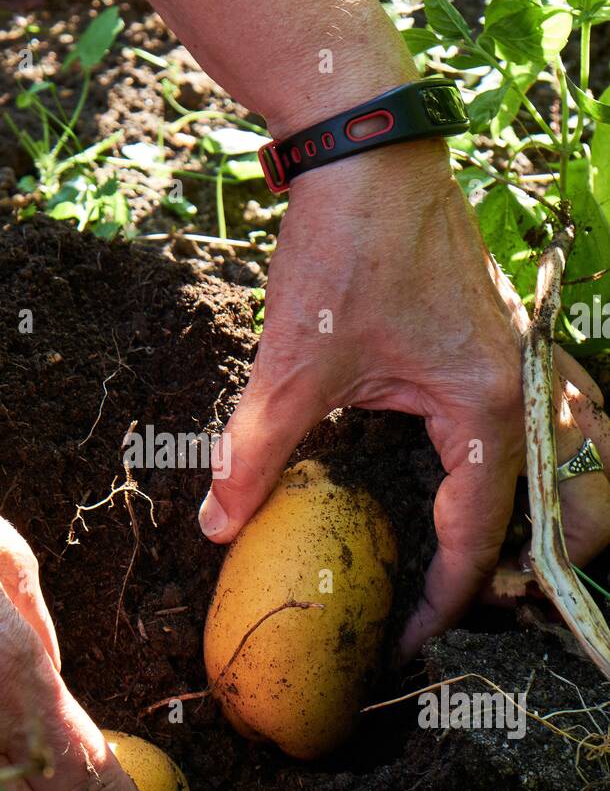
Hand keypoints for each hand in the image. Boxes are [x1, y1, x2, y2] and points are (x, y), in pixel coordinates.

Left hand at [197, 140, 609, 657]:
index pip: (479, 541)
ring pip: (589, 462)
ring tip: (510, 561)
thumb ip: (254, 455)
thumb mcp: (293, 367)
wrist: (369, 149)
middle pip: (573, 514)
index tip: (403, 641)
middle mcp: (528, 391)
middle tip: (467, 606)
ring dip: (562, 519)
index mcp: (486, 413)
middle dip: (533, 574)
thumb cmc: (342, 251)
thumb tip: (218, 525)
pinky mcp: (517, 336)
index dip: (442, 605)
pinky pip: (572, 413)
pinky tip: (527, 472)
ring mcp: (533, 359)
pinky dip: (564, 456)